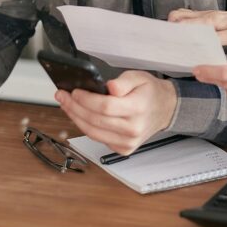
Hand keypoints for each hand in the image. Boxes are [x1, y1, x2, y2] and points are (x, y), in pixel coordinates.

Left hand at [55, 70, 177, 155]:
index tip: (74, 92)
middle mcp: (133, 128)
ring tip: (66, 105)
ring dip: (75, 118)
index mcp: (138, 108)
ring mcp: (128, 142)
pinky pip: (98, 139)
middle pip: (95, 120)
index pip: (105, 107)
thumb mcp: (139, 77)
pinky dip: (86, 128)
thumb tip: (110, 87)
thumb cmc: (149, 92)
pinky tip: (80, 116)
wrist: (164, 109)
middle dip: (74, 107)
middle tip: (63, 96)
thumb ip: (123, 81)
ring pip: (93, 132)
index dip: (86, 100)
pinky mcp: (124, 149)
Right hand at [168, 8, 226, 48]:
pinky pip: (197, 21)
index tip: (164, 42)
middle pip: (180, 16)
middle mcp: (210, 15)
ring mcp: (214, 16)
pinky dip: (188, 26)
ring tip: (174, 42)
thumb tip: (197, 43)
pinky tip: (190, 39)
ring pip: (187, 17)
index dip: (172, 31)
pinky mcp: (218, 20)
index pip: (184, 22)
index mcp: (212, 19)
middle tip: (167, 43)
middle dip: (170, 27)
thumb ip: (217, 39)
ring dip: (178, 26)